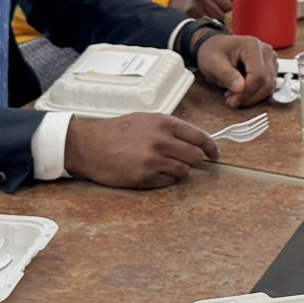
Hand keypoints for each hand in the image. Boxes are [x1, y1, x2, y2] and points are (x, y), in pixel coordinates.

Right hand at [65, 112, 219, 188]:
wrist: (89, 145)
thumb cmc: (116, 131)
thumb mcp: (145, 119)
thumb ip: (170, 128)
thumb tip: (194, 140)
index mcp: (163, 123)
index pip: (199, 137)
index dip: (211, 148)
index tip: (214, 155)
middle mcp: (161, 141)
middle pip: (195, 157)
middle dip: (196, 161)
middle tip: (189, 162)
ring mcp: (153, 160)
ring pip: (184, 171)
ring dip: (179, 171)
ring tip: (164, 166)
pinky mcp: (144, 177)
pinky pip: (167, 182)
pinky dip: (165, 179)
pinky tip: (152, 172)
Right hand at [171, 0, 236, 17]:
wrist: (176, 2)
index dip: (234, 2)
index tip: (230, 4)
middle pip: (229, 5)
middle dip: (225, 10)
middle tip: (215, 8)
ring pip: (220, 16)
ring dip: (217, 19)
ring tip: (208, 13)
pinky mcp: (191, 10)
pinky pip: (209, 22)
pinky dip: (208, 23)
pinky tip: (202, 17)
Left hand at [196, 33, 275, 106]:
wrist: (214, 47)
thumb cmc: (213, 52)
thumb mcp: (213, 63)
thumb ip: (227, 75)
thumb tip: (240, 88)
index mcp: (253, 46)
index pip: (258, 75)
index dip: (247, 92)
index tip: (232, 100)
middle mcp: (266, 51)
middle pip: (267, 83)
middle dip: (249, 96)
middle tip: (231, 101)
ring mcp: (270, 60)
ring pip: (270, 87)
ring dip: (252, 97)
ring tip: (233, 96)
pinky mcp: (271, 68)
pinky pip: (268, 87)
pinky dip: (255, 94)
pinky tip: (241, 92)